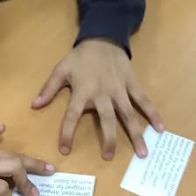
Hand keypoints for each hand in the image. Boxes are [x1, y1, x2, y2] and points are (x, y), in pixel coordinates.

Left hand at [32, 39, 163, 159]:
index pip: (72, 115)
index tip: (65, 150)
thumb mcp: (61, 69)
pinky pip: (144, 101)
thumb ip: (49, 88)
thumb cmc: (81, 57)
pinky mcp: (132, 85)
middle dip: (108, 139)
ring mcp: (120, 90)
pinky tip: (161, 129)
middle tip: (108, 157)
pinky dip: (153, 114)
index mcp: (83, 91)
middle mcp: (103, 93)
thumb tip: (34, 105)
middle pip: (106, 119)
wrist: (103, 38)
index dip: (67, 133)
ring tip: (142, 153)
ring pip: (128, 114)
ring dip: (135, 134)